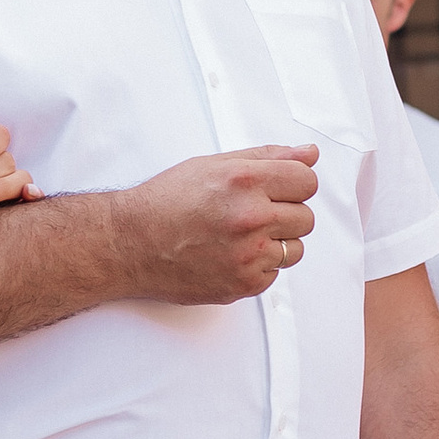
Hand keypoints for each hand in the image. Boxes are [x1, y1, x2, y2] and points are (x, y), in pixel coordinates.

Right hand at [114, 145, 317, 302]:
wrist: (130, 243)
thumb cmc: (166, 201)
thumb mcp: (213, 165)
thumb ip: (267, 157)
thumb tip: (308, 154)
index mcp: (243, 181)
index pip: (307, 180)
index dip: (294, 183)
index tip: (278, 189)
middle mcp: (249, 217)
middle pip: (305, 217)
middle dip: (285, 213)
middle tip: (251, 213)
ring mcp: (247, 254)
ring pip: (295, 249)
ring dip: (275, 242)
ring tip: (240, 236)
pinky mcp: (243, 284)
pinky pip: (274, 274)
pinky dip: (258, 266)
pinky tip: (230, 254)